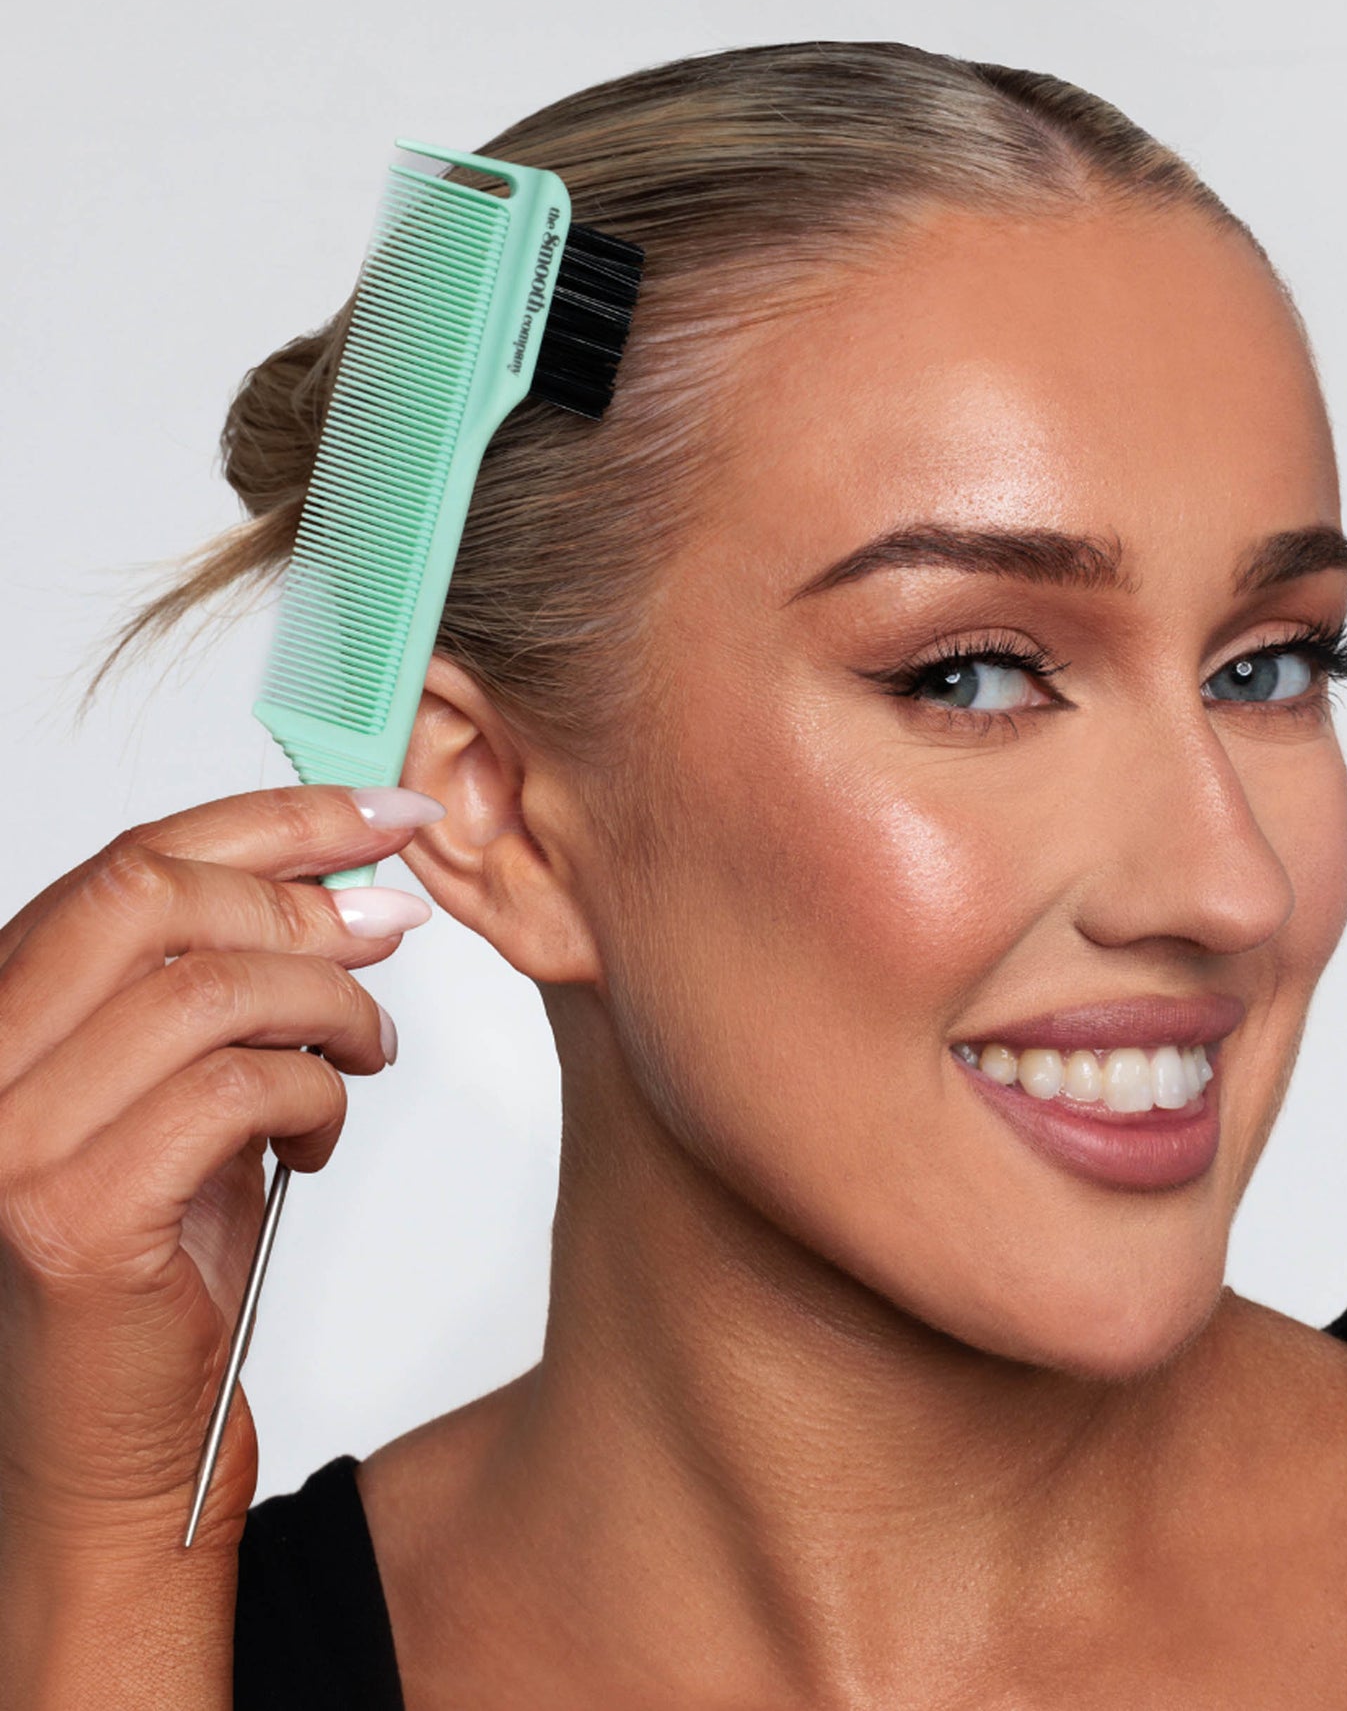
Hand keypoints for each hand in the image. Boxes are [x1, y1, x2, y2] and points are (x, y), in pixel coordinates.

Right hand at [0, 783, 440, 1564]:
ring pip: (212, 990)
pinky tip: (320, 1133)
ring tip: (367, 1049)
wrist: (106, 1450)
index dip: (274, 817)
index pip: (133, 861)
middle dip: (306, 898)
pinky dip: (314, 1095)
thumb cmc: (154, 1267)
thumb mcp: (183, 1091)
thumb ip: (223, 991)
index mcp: (2, 1010)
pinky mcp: (74, 1217)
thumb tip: (342, 889)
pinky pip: (236, 1089)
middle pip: (158, 896)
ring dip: (332, 1006)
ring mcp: (12, 1139)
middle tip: (393, 928)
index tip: (382, 811)